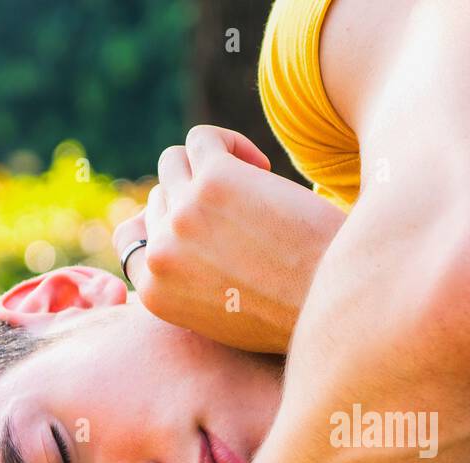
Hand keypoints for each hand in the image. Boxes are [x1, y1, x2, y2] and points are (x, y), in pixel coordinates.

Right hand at [112, 125, 345, 353]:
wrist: (335, 302)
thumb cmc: (290, 312)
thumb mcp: (219, 315)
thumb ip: (183, 280)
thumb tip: (148, 226)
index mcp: (154, 293)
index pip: (134, 239)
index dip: (169, 225)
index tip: (209, 227)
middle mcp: (160, 255)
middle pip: (161, 198)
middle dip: (200, 199)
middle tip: (247, 215)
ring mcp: (182, 214)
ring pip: (175, 162)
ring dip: (210, 167)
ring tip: (254, 187)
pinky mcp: (214, 180)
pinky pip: (203, 139)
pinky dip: (229, 144)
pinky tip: (263, 168)